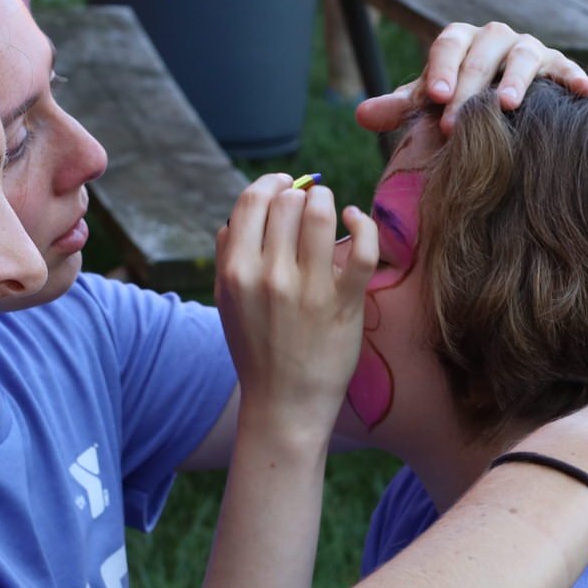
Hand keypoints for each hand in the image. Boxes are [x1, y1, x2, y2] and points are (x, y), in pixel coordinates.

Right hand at [215, 174, 377, 445]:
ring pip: (320, 213)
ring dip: (326, 200)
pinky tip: (355, 219)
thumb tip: (235, 219)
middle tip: (307, 202)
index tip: (283, 184)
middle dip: (299, 194)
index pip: (251, 201)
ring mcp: (308, 289)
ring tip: (329, 207)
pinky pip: (360, 248)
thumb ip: (227, 259)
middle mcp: (269, 276)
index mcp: (236, 272)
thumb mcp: (227, 305)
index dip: (270, 183)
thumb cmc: (256, 352)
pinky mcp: (343, 303)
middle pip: (286, 202)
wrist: (284, 404)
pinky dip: (361, 223)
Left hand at [356, 22, 587, 134]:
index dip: (441, 71)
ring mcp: (527, 48)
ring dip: (516, 78)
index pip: (446, 47)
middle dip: (469, 87)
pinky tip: (583, 92)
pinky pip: (565, 68)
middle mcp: (493, 37)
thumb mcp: (428, 105)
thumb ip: (399, 108)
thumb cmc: (457, 102)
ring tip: (509, 106)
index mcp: (459, 41)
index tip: (435, 99)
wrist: (498, 105)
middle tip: (458, 122)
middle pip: (482, 53)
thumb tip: (361, 116)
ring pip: (523, 54)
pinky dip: (573, 77)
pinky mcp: (555, 65)